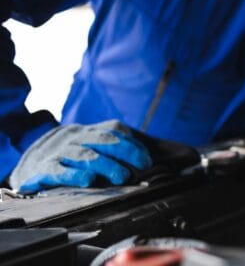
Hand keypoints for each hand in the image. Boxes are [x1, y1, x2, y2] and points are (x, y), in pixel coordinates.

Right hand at [9, 120, 151, 193]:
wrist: (30, 165)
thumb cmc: (71, 159)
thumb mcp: (91, 147)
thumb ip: (114, 150)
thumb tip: (147, 160)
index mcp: (89, 131)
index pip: (114, 129)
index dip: (132, 143)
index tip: (147, 160)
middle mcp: (75, 138)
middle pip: (103, 140)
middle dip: (125, 152)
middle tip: (141, 167)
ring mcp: (59, 152)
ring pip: (85, 155)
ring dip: (106, 165)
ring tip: (122, 176)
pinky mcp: (44, 169)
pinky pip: (60, 171)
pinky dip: (75, 175)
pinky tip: (89, 181)